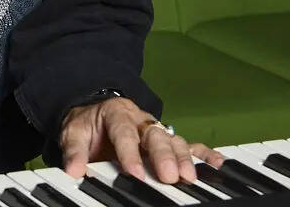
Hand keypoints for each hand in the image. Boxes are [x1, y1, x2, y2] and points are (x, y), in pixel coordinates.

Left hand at [59, 97, 222, 183]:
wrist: (95, 112)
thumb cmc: (89, 126)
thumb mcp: (73, 133)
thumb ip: (74, 151)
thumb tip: (74, 170)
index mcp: (116, 114)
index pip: (124, 132)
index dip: (130, 153)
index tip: (135, 173)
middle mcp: (140, 120)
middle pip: (155, 135)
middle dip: (163, 156)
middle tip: (169, 176)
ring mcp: (156, 129)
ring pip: (173, 139)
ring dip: (183, 158)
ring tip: (189, 177)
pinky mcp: (167, 139)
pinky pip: (189, 143)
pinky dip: (203, 153)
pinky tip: (216, 162)